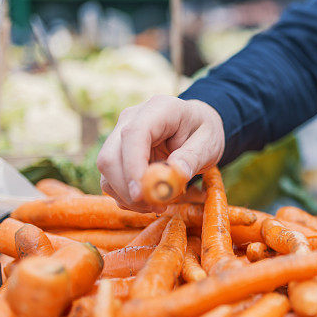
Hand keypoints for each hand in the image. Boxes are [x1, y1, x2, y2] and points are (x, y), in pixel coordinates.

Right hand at [97, 96, 224, 212]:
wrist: (196, 126)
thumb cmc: (203, 131)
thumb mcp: (209, 143)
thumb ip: (193, 157)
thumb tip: (175, 173)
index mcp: (159, 109)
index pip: (133, 135)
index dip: (133, 166)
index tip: (141, 193)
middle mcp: (132, 119)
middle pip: (111, 156)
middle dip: (128, 188)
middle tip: (156, 207)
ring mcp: (120, 135)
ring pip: (107, 171)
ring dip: (127, 196)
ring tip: (158, 205)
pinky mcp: (117, 153)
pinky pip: (110, 179)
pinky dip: (126, 196)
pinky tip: (149, 200)